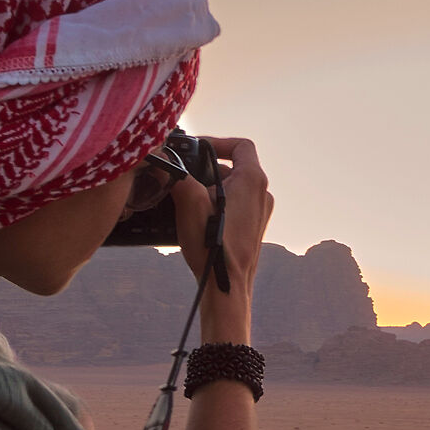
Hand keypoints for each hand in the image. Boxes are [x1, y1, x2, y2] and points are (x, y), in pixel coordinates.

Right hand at [172, 136, 270, 338]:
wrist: (227, 287)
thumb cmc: (213, 246)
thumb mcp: (189, 203)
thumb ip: (179, 176)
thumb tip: (167, 162)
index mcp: (252, 181)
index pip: (241, 145)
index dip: (217, 142)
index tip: (196, 149)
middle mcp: (261, 194)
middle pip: (232, 168)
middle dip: (204, 171)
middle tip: (182, 180)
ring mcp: (259, 213)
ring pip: (231, 188)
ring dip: (207, 190)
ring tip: (186, 203)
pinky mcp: (252, 229)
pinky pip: (233, 206)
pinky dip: (214, 205)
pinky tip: (196, 219)